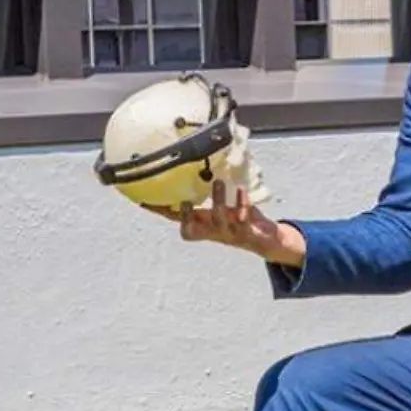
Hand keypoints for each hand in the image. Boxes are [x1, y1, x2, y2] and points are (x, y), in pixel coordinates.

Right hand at [142, 180, 303, 264]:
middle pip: (191, 231)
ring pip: (219, 220)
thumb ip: (204, 196)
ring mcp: (228, 234)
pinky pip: (243, 219)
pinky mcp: (246, 233)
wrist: (265, 240)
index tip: (144, 199)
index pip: (175, 219)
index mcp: (202, 226)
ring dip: (218, 200)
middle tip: (184, 200)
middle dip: (186, 217)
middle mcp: (211, 233)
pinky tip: (241, 190)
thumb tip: (191, 170)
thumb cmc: (237, 221)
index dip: (160, 212)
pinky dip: (242, 204)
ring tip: (218, 182)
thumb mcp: (218, 209)